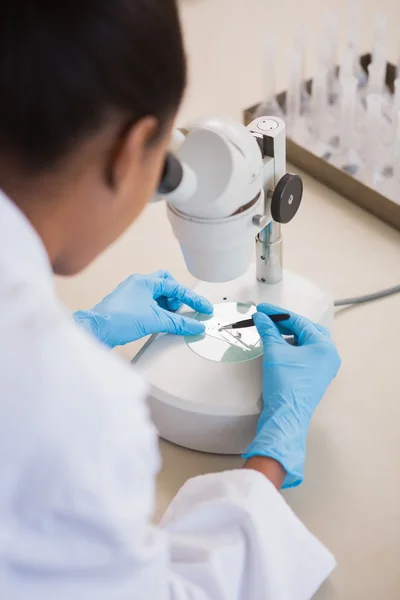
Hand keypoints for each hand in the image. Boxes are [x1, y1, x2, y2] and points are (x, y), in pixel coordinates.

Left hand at [73, 271, 212, 347]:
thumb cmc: (118, 320)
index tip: (203, 309)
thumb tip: (195, 326)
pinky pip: (148, 304)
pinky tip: (159, 321)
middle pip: (166, 284)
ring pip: (156, 295)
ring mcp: (130, 294)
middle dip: (176, 297)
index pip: (175, 287)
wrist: (95, 331)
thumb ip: (178, 323)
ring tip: (169, 318)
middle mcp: (137, 284)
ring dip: (166, 306)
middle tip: (180, 310)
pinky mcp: (126, 306)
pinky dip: (157, 311)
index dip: (192, 299)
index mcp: (144, 281)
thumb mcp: (155, 321)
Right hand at [243, 303, 340, 488]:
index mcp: (325, 346)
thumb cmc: (285, 383)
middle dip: (285, 324)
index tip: (262, 309)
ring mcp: (323, 368)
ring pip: (305, 344)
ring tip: (270, 332)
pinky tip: (277, 347)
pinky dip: (291, 349)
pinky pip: (304, 356)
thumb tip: (261, 317)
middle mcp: (328, 356)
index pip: (300, 322)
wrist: (286, 416)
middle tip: (266, 319)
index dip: (278, 314)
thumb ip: (268, 331)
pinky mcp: (314, 378)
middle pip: (305, 331)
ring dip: (287, 337)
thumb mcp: (275, 352)